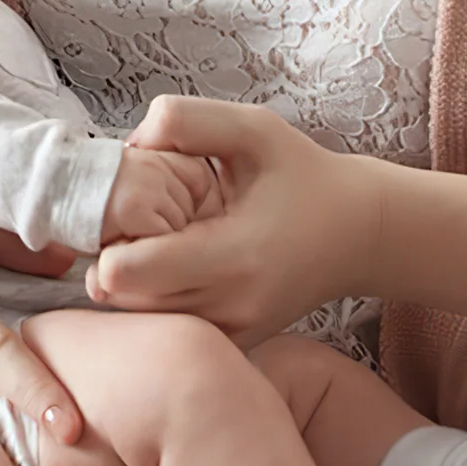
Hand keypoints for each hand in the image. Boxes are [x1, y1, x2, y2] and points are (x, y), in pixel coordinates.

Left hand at [86, 95, 379, 347]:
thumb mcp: (255, 128)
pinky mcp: (231, 344)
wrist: (358, 233)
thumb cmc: (305, 175)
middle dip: (108, 260)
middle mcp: (230, 307)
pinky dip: (155, 301)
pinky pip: (169, 330)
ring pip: (141, 323)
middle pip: (124, 302)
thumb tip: (131, 143)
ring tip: (149, 240)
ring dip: (128, 284)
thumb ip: (190, 121)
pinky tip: (170, 264)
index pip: (133, 272)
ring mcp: (231, 334)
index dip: (109, 239)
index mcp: (236, 255)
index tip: (119, 209)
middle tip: (124, 222)